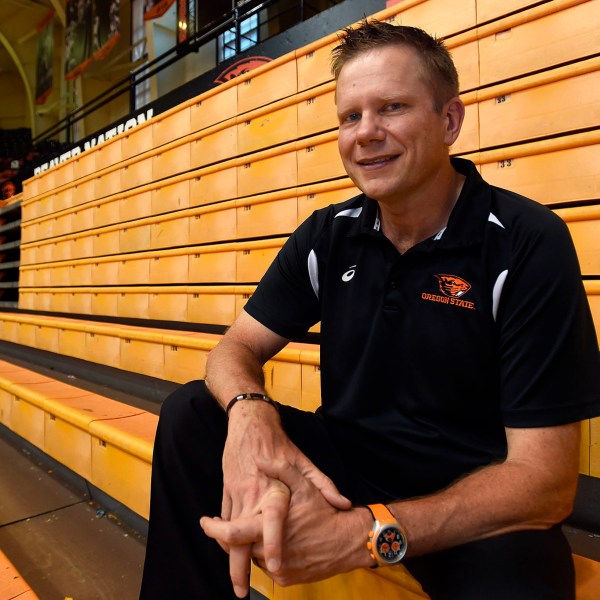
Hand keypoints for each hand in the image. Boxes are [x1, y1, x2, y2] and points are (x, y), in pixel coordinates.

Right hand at [201, 401, 350, 596]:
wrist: (250, 424)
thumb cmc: (279, 444)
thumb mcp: (304, 462)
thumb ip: (324, 484)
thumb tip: (342, 503)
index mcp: (273, 491)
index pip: (272, 523)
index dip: (274, 546)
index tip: (276, 567)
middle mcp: (253, 496)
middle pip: (240, 537)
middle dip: (238, 567)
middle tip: (241, 592)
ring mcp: (237, 494)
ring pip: (229, 532)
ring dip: (230, 556)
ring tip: (236, 582)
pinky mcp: (228, 491)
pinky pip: (225, 519)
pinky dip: (226, 537)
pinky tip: (231, 551)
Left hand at [203, 458, 367, 588]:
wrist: (349, 541)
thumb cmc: (325, 512)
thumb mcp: (304, 484)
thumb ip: (280, 470)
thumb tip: (261, 459)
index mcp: (269, 529)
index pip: (231, 534)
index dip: (214, 529)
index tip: (205, 522)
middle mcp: (270, 554)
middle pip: (238, 550)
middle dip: (228, 539)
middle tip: (221, 527)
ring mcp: (279, 570)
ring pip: (252, 558)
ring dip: (248, 546)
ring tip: (248, 529)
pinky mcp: (287, 579)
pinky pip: (266, 568)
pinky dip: (262, 555)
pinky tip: (266, 541)